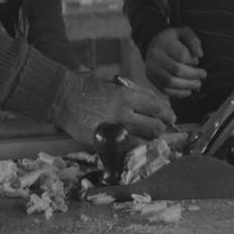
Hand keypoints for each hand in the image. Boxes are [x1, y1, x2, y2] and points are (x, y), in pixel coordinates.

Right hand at [50, 71, 176, 144]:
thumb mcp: (111, 83)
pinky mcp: (103, 142)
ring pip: (142, 142)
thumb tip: (150, 101)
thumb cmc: (85, 87)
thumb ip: (131, 93)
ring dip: (148, 141)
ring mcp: (113, 130)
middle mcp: (123, 114)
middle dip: (160, 129)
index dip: (167, 114)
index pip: (156, 107)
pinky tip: (130, 147)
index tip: (171, 117)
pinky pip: (124, 150)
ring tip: (147, 140)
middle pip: (155, 128)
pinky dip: (130, 149)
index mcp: (126, 96)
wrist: (62, 96)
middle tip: (159, 130)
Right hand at [144, 27, 206, 97]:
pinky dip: (178, 93)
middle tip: (203, 75)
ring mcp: (151, 68)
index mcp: (163, 43)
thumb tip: (199, 55)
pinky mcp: (150, 77)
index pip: (181, 55)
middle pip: (176, 70)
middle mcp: (155, 56)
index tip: (197, 61)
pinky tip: (188, 91)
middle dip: (193, 75)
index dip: (192, 60)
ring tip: (197, 84)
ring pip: (170, 82)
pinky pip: (164, 89)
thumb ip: (193, 40)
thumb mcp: (183, 32)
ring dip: (187, 85)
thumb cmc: (172, 38)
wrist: (151, 42)